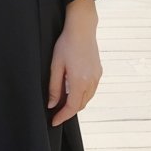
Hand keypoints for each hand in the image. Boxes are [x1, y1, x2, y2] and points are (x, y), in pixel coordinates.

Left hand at [47, 1, 101, 126]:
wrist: (82, 29)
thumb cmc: (66, 45)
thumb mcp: (56, 66)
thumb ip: (54, 87)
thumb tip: (51, 105)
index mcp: (80, 81)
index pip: (71, 107)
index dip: (62, 116)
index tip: (54, 122)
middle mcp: (91, 81)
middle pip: (80, 105)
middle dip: (68, 112)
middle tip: (56, 114)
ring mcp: (97, 77)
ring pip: (87, 98)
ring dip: (76, 104)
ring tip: (63, 103)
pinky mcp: (99, 72)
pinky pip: (91, 90)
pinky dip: (82, 95)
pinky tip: (73, 91)